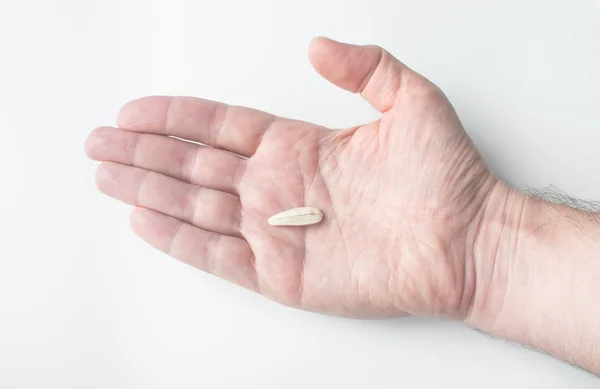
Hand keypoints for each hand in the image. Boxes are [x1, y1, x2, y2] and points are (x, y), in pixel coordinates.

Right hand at [85, 37, 495, 318]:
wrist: (466, 240)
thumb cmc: (445, 176)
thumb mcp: (409, 100)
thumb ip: (365, 66)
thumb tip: (318, 44)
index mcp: (297, 147)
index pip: (220, 128)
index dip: (175, 118)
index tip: (136, 110)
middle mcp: (278, 186)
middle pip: (194, 165)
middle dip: (144, 152)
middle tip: (100, 140)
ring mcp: (276, 230)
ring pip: (195, 207)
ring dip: (148, 189)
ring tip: (106, 174)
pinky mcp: (282, 272)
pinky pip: (218, 254)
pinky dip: (178, 239)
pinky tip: (144, 220)